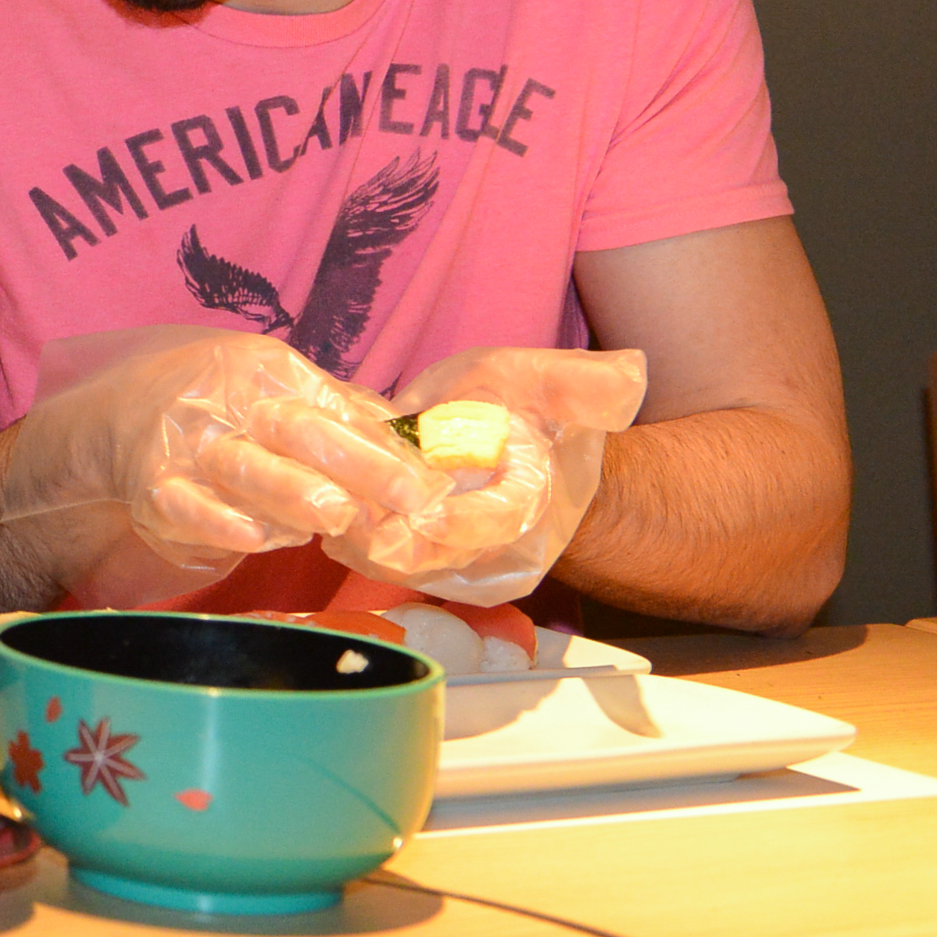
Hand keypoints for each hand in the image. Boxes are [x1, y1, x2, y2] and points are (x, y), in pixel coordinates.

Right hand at [3, 328, 448, 577]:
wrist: (120, 417)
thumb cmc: (221, 407)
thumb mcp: (275, 391)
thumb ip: (340, 414)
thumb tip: (418, 445)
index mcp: (266, 372)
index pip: (334, 407)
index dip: (385, 449)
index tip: (430, 485)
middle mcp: (227, 401)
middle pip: (297, 430)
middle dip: (356, 465)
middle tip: (407, 500)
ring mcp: (187, 444)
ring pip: (243, 467)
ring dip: (291, 491)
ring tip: (336, 515)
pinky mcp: (155, 487)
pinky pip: (185, 504)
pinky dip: (217, 520)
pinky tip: (253, 536)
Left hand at [328, 346, 647, 600]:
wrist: (512, 451)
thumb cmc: (527, 411)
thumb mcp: (550, 383)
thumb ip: (584, 385)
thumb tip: (626, 377)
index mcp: (524, 505)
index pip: (495, 524)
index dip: (461, 524)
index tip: (423, 514)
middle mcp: (485, 548)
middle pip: (428, 554)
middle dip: (382, 532)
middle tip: (338, 505)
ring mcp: (444, 558)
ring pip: (387, 558)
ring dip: (349, 531)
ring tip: (312, 496)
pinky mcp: (406, 554)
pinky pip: (365, 552)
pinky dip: (338, 528)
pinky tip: (310, 497)